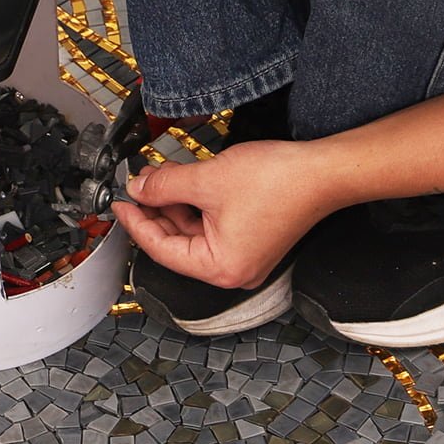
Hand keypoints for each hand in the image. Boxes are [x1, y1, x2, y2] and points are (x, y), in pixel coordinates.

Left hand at [112, 139, 331, 288]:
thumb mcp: (207, 179)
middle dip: (156, 212)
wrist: (324, 171)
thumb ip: (165, 186)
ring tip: (158, 178)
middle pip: (177, 244)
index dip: (136, 223)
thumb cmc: (279, 181)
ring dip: (174, 206)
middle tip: (137, 185)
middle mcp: (232, 271)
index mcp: (219, 268)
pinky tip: (183, 184)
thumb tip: (138, 189)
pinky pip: (212, 228)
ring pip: (194, 234)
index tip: (119, 204)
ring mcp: (244, 258)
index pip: (162, 249)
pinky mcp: (252, 242)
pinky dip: (196, 207)